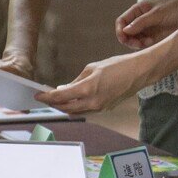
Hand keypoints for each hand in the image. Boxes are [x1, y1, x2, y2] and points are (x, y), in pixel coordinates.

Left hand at [34, 52, 154, 115]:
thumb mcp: (93, 68)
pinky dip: (76, 107)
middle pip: (65, 108)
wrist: (139, 73)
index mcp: (87, 89)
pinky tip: (72, 100)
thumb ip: (77, 80)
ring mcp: (100, 107)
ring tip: (56, 100)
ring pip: (75, 112)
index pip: (60, 97)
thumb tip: (65, 88)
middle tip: (45, 99)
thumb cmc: (119, 66)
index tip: (38, 96)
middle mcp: (92, 102)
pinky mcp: (105, 109)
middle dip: (53, 104)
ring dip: (64, 107)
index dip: (47, 97)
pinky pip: (86, 111)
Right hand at [117, 0, 177, 49]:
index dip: (120, 31)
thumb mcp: (157, 13)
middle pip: (126, 34)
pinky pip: (144, 45)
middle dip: (129, 40)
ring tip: (149, 42)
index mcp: (137, 11)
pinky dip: (145, 47)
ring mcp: (146, 30)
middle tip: (138, 44)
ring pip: (134, 41)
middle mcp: (139, 21)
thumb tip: (125, 31)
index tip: (124, 38)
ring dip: (138, 44)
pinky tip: (153, 43)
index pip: (121, 22)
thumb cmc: (174, 7)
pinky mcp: (154, 38)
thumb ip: (141, 22)